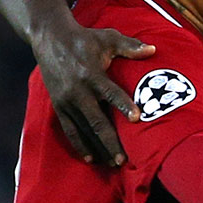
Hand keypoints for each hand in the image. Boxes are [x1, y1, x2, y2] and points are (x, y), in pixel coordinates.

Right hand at [32, 23, 154, 165]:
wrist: (49, 38)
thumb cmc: (85, 38)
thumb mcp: (107, 38)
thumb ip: (130, 46)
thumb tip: (153, 50)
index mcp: (91, 74)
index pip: (110, 92)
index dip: (123, 104)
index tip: (136, 118)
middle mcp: (78, 90)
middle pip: (96, 121)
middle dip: (110, 141)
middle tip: (123, 159)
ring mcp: (66, 101)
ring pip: (84, 130)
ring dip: (98, 148)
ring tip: (112, 164)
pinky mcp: (59, 106)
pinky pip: (70, 130)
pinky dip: (80, 145)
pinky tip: (91, 158)